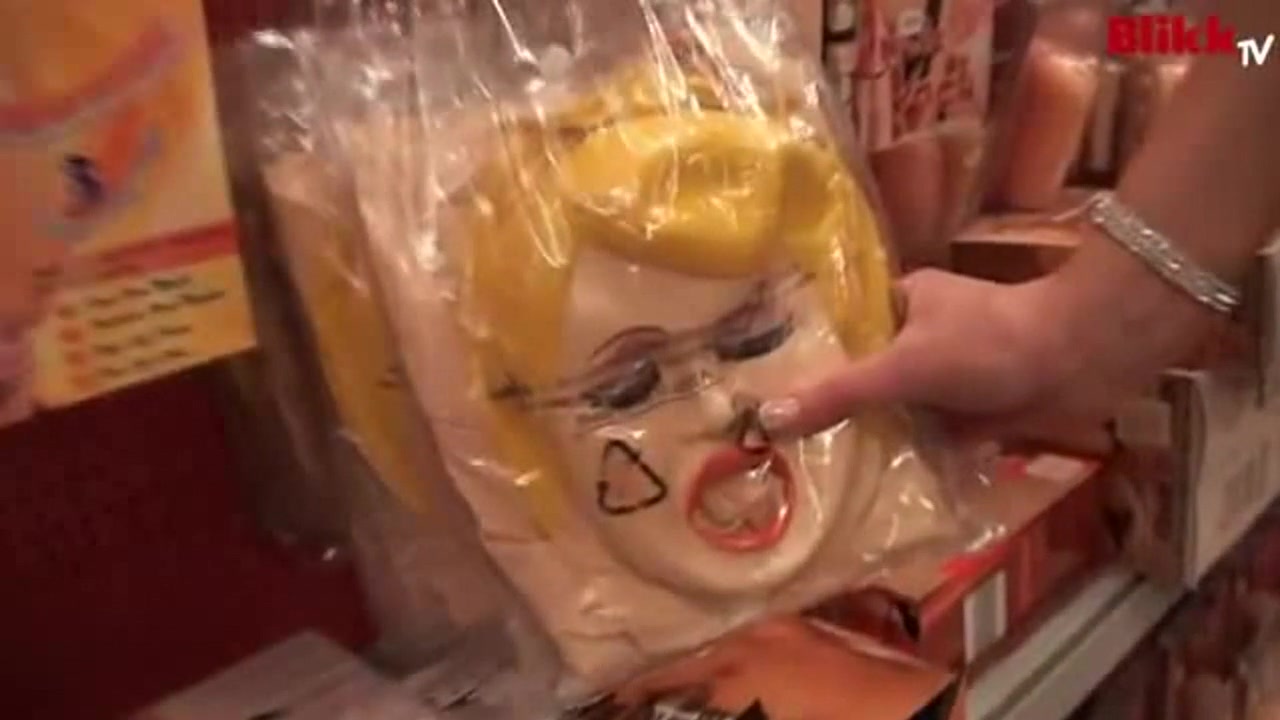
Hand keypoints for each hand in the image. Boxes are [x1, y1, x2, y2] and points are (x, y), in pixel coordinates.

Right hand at [761, 242, 1216, 443]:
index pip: (839, 328)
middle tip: (775, 442)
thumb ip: (840, 394)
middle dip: (833, 404)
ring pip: (896, 408)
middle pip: (865, 373)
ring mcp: (948, 376)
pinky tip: (867, 486)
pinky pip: (928, 436)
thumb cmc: (987, 344)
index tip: (759, 389)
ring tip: (809, 470)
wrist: (1080, 361)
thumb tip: (768, 418)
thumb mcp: (904, 367)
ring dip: (871, 435)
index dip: (803, 356)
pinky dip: (908, 456)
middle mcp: (921, 335)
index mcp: (902, 302)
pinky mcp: (973, 411)